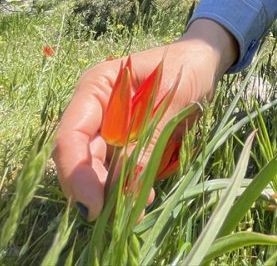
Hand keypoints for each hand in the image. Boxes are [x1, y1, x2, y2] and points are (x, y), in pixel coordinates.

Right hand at [52, 19, 236, 219]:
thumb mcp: (172, 100)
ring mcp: (109, 130)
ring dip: (111, 194)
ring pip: (97, 171)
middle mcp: (95, 112)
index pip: (71, 135)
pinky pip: (119, 173)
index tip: (95, 203)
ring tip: (137, 207)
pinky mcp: (126, 146)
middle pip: (80, 158)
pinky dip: (127, 188)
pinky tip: (145, 196)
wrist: (204, 63)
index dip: (77, 172)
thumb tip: (121, 186)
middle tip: (119, 214)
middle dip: (94, 189)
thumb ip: (148, 138)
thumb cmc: (187, 68)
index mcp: (96, 89)